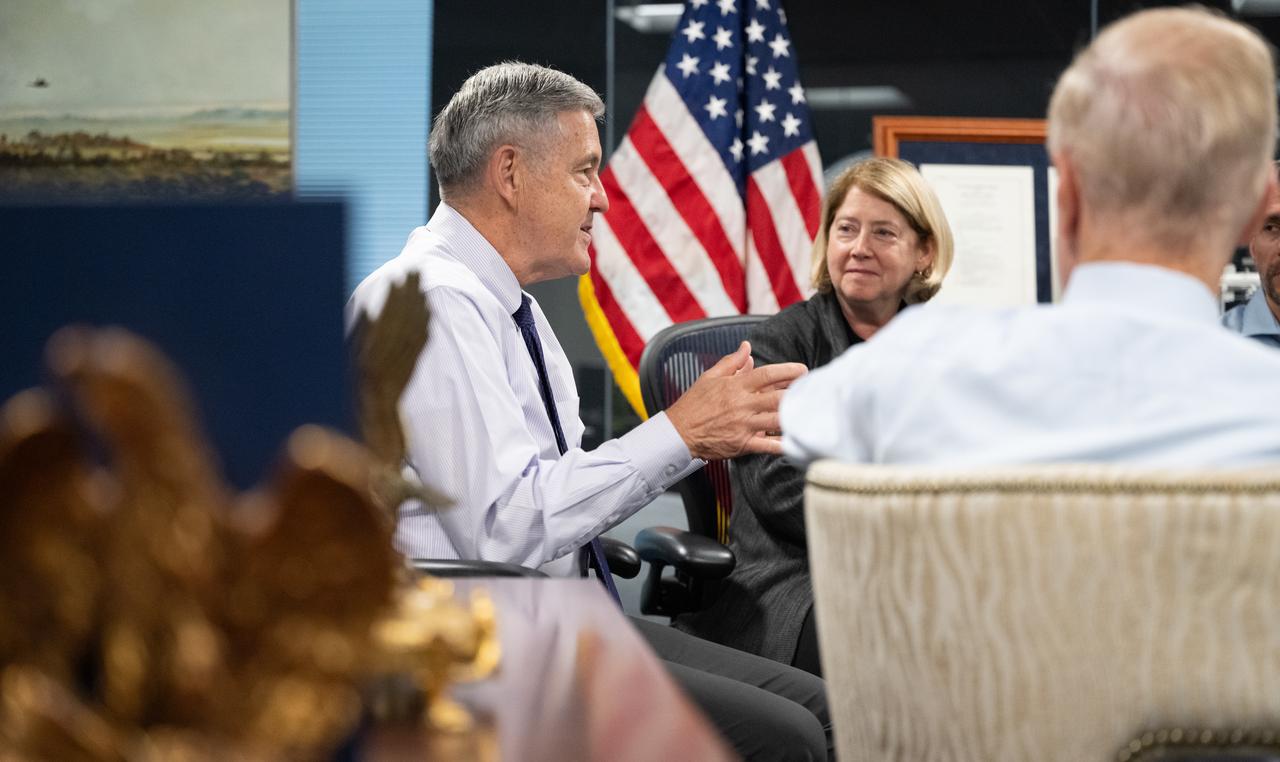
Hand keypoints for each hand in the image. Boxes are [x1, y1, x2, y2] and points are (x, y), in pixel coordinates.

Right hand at [664, 341, 805, 459]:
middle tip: (811, 389)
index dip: (788, 370)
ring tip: (809, 411)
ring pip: (776, 420)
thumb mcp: (710, 376)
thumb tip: (747, 347)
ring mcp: (744, 426)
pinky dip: (784, 444)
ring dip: (795, 416)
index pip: (767, 374)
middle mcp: (742, 405)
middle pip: (778, 398)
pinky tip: (797, 440)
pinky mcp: (743, 444)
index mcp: (736, 386)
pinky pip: (768, 445)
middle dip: (798, 393)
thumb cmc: (694, 404)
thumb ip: (731, 361)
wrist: (679, 432)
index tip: (802, 369)